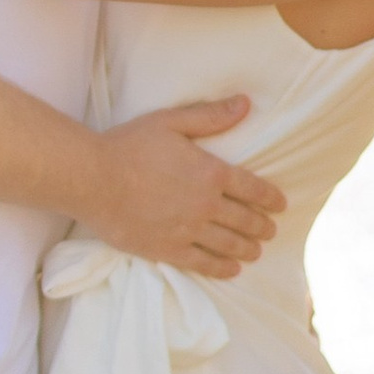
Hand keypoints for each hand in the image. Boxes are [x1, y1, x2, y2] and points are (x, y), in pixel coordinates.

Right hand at [80, 97, 286, 277]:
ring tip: (256, 252)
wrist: (92, 179)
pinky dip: (221, 268)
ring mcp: (188, 230)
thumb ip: (210, 116)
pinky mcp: (168, 249)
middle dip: (262, 226)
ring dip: (247, 248)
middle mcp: (206, 204)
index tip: (281, 205)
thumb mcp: (171, 122)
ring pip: (228, 244)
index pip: (253, 188)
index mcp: (211, 172)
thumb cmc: (129, 145)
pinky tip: (231, 269)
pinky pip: (203, 263)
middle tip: (270, 231)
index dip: (271, 198)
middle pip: (244, 220)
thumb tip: (245, 104)